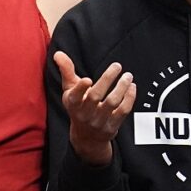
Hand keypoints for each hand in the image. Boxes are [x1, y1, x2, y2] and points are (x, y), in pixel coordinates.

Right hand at [54, 51, 135, 165]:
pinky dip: (129, 98)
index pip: (75, 97)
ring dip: (122, 87)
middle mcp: (85, 114)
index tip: (87, 80)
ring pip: (112, 102)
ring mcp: (99, 121)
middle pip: (96, 96)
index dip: (81, 88)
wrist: (87, 137)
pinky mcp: (112, 126)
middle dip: (107, 79)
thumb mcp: (69, 90)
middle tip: (117, 66)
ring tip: (128, 76)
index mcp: (73, 103)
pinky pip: (123, 111)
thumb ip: (66, 71)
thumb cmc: (78, 107)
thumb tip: (58, 54)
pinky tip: (132, 87)